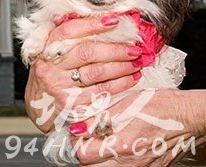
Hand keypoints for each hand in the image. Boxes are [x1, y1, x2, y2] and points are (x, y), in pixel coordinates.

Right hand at [25, 16, 143, 132]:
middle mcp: (50, 67)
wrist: (38, 106)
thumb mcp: (51, 54)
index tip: (114, 20)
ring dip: (121, 66)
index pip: (68, 31)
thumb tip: (103, 22)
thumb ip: (69, 39)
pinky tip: (131, 77)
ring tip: (136, 61)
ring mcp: (60, 86)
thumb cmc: (50, 75)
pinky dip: (120, 83)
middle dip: (115, 49)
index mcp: (45, 49)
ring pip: (96, 72)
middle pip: (86, 52)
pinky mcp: (71, 104)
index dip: (92, 24)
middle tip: (134, 47)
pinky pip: (101, 91)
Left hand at [68, 89, 205, 165]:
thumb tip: (78, 128)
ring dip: (99, 158)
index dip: (76, 142)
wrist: (191, 116)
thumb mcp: (127, 105)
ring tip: (103, 142)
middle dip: (85, 153)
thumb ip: (99, 119)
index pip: (83, 155)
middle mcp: (131, 162)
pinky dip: (116, 161)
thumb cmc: (163, 107)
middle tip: (87, 138)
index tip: (78, 132)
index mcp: (122, 145)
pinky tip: (120, 148)